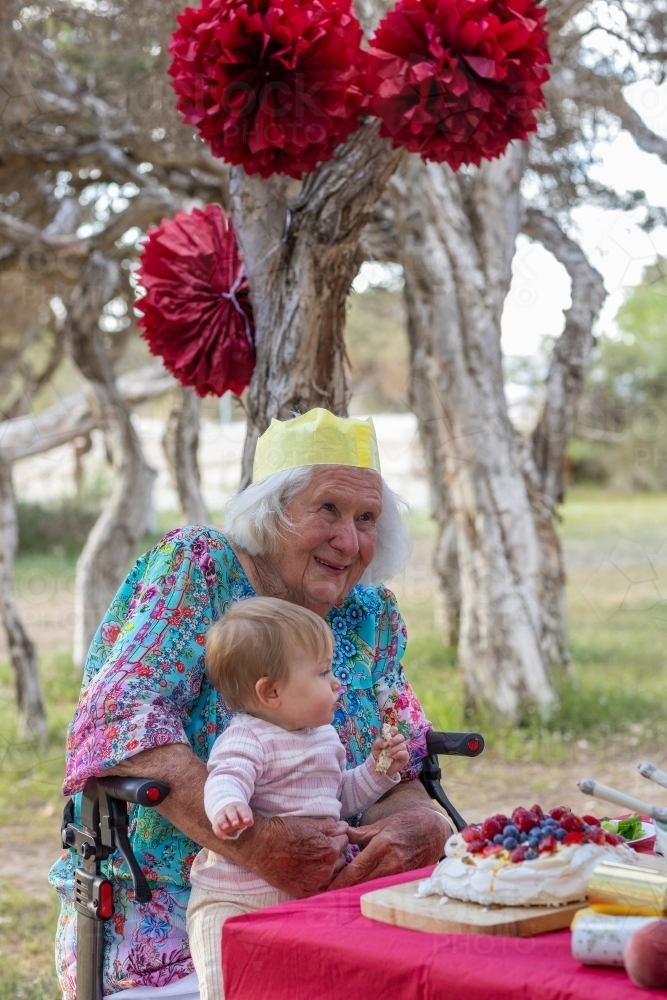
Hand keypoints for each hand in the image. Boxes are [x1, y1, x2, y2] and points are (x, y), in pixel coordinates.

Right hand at [212, 801, 253, 838]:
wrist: (227, 810)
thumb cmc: (239, 814)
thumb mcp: (245, 815)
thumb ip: (248, 819)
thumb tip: (250, 822)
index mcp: (238, 807)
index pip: (242, 810)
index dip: (244, 815)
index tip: (247, 821)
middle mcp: (229, 809)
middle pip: (231, 812)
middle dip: (233, 818)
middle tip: (236, 824)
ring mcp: (221, 814)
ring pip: (221, 817)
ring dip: (223, 822)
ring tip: (226, 828)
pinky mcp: (216, 822)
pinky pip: (216, 826)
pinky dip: (219, 832)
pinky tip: (224, 837)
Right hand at [232, 814, 350, 897]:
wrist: (260, 847)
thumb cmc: (283, 832)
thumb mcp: (309, 823)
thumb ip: (331, 826)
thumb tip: (345, 827)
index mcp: (330, 850)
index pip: (345, 841)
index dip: (335, 836)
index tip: (325, 836)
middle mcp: (326, 870)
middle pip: (342, 858)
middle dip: (334, 852)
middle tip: (318, 847)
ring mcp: (316, 884)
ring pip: (334, 874)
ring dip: (329, 867)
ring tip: (313, 859)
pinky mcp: (305, 893)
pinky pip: (322, 887)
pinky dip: (319, 880)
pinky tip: (309, 871)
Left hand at [328, 806, 447, 890]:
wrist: (435, 830)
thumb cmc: (407, 824)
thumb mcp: (383, 824)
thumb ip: (362, 833)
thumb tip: (342, 835)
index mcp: (382, 845)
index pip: (356, 869)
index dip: (340, 881)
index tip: (326, 887)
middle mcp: (391, 863)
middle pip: (362, 883)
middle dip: (345, 889)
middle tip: (327, 894)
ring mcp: (400, 873)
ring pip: (372, 888)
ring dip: (357, 891)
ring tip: (340, 896)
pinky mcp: (406, 880)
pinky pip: (384, 889)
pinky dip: (372, 891)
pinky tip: (361, 893)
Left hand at [371, 726, 408, 777]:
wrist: (380, 767)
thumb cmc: (378, 755)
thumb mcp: (375, 748)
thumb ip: (378, 742)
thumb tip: (385, 742)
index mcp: (391, 738)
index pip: (395, 730)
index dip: (393, 730)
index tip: (390, 734)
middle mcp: (397, 743)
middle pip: (401, 736)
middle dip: (395, 739)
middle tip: (389, 744)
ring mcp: (402, 750)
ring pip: (402, 745)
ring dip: (394, 749)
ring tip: (388, 755)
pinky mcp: (405, 757)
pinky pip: (405, 753)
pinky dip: (399, 754)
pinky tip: (393, 757)